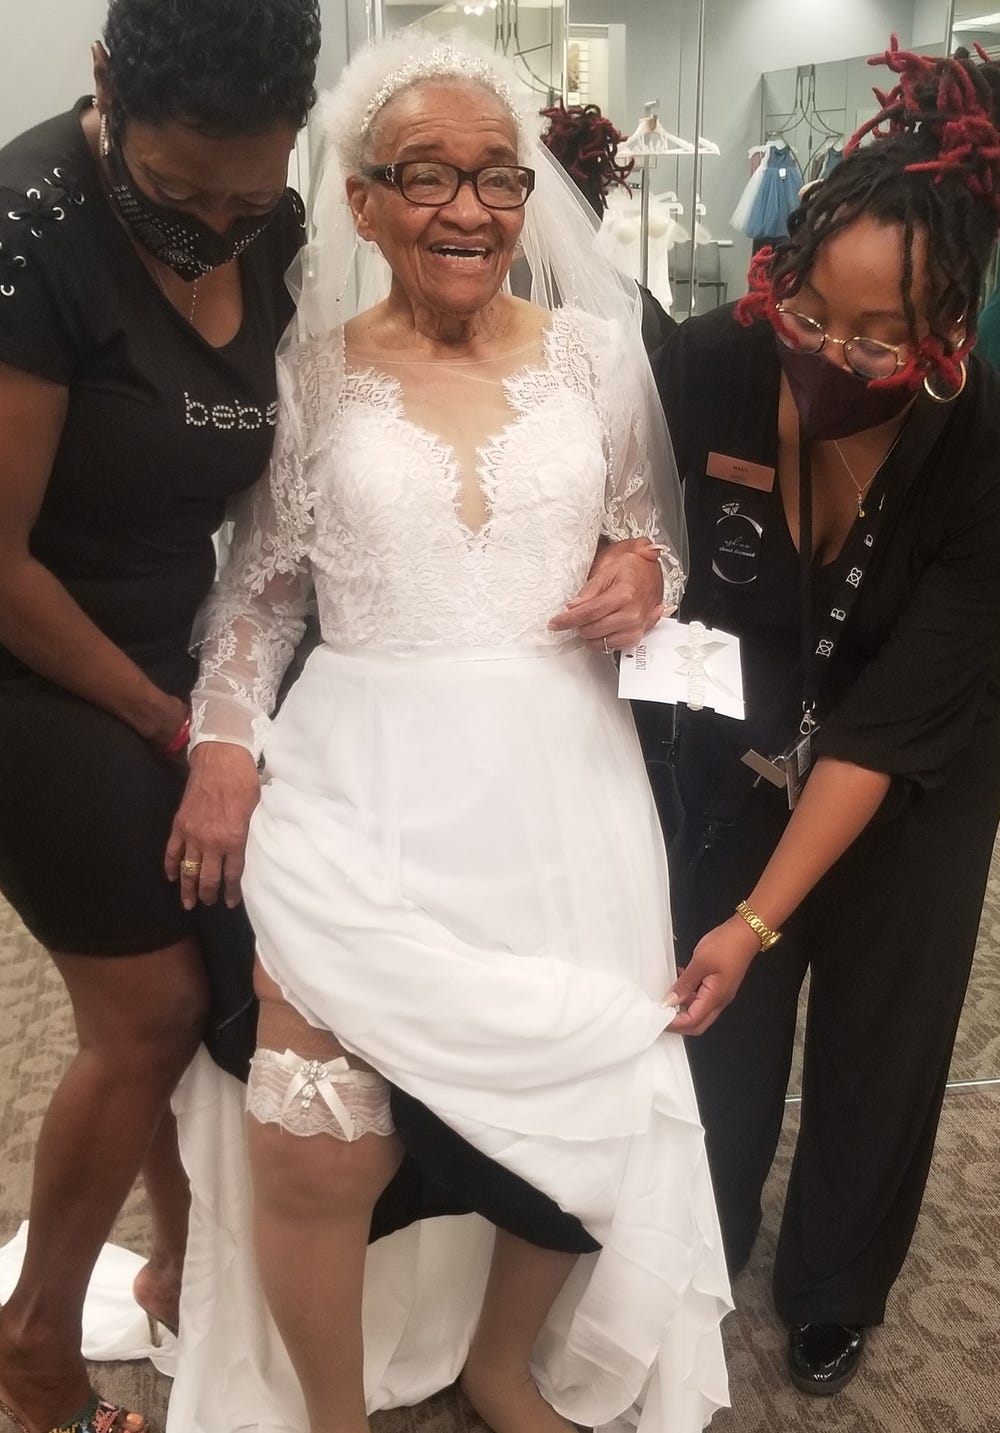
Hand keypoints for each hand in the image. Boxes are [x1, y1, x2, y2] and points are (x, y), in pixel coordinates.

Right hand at [165, 742, 260, 908]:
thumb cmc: (243, 780)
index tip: (230, 901)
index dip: (231, 891)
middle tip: (209, 903)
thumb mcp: (254, 809)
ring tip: (188, 903)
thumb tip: (245, 845)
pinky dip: (171, 866)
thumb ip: (247, 831)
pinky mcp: (179, 824)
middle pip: (208, 877)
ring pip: (188, 869)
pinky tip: (172, 876)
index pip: (232, 874)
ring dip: (188, 888)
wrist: (220, 758)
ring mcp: (192, 834)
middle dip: (209, 894)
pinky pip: (172, 851)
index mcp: (233, 839)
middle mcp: (211, 841)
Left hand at [548, 538, 669, 650]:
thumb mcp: (606, 572)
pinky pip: (610, 647)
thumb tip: (572, 608)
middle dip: (578, 625)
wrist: (650, 575)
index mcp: (624, 595)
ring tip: (591, 619)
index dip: (568, 620)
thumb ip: (588, 592)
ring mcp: (635, 628)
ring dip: (589, 633)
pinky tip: (601, 626)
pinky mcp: (636, 638)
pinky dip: (601, 639)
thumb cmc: (630, 570)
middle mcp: (632, 615)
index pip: (589, 613)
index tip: (555, 623)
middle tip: (576, 615)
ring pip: (599, 642)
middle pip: (592, 630)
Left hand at [662, 915, 760, 1035]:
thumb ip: (684, 983)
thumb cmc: (727, 944)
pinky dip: (689, 996)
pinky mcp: (720, 986)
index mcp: (715, 997)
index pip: (692, 1021)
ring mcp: (721, 994)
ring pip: (700, 1012)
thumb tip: (671, 1000)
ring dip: (683, 1009)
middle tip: (661, 1015)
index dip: (674, 1024)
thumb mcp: (700, 962)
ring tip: (667, 998)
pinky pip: (702, 998)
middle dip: (679, 1024)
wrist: (746, 933)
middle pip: (698, 1024)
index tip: (659, 1018)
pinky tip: (681, 983)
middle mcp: (720, 1000)